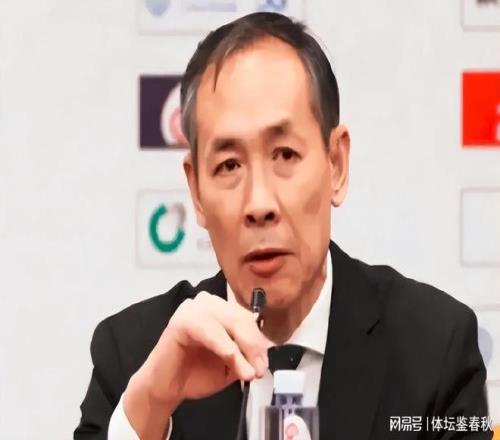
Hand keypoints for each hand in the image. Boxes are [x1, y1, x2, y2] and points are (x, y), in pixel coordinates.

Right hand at [123, 291, 272, 438]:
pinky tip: (231, 359)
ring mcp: (194, 308)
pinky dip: (224, 346)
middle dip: (254, 346)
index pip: (248, 319)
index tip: (264, 365)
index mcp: (222, 310)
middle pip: (241, 317)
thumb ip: (246, 356)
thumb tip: (264, 355)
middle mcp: (210, 304)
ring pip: (229, 321)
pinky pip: (209, 330)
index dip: (259, 342)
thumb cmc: (196, 372)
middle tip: (259, 370)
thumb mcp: (230, 365)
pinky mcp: (182, 320)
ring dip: (241, 349)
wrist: (166, 388)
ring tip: (247, 372)